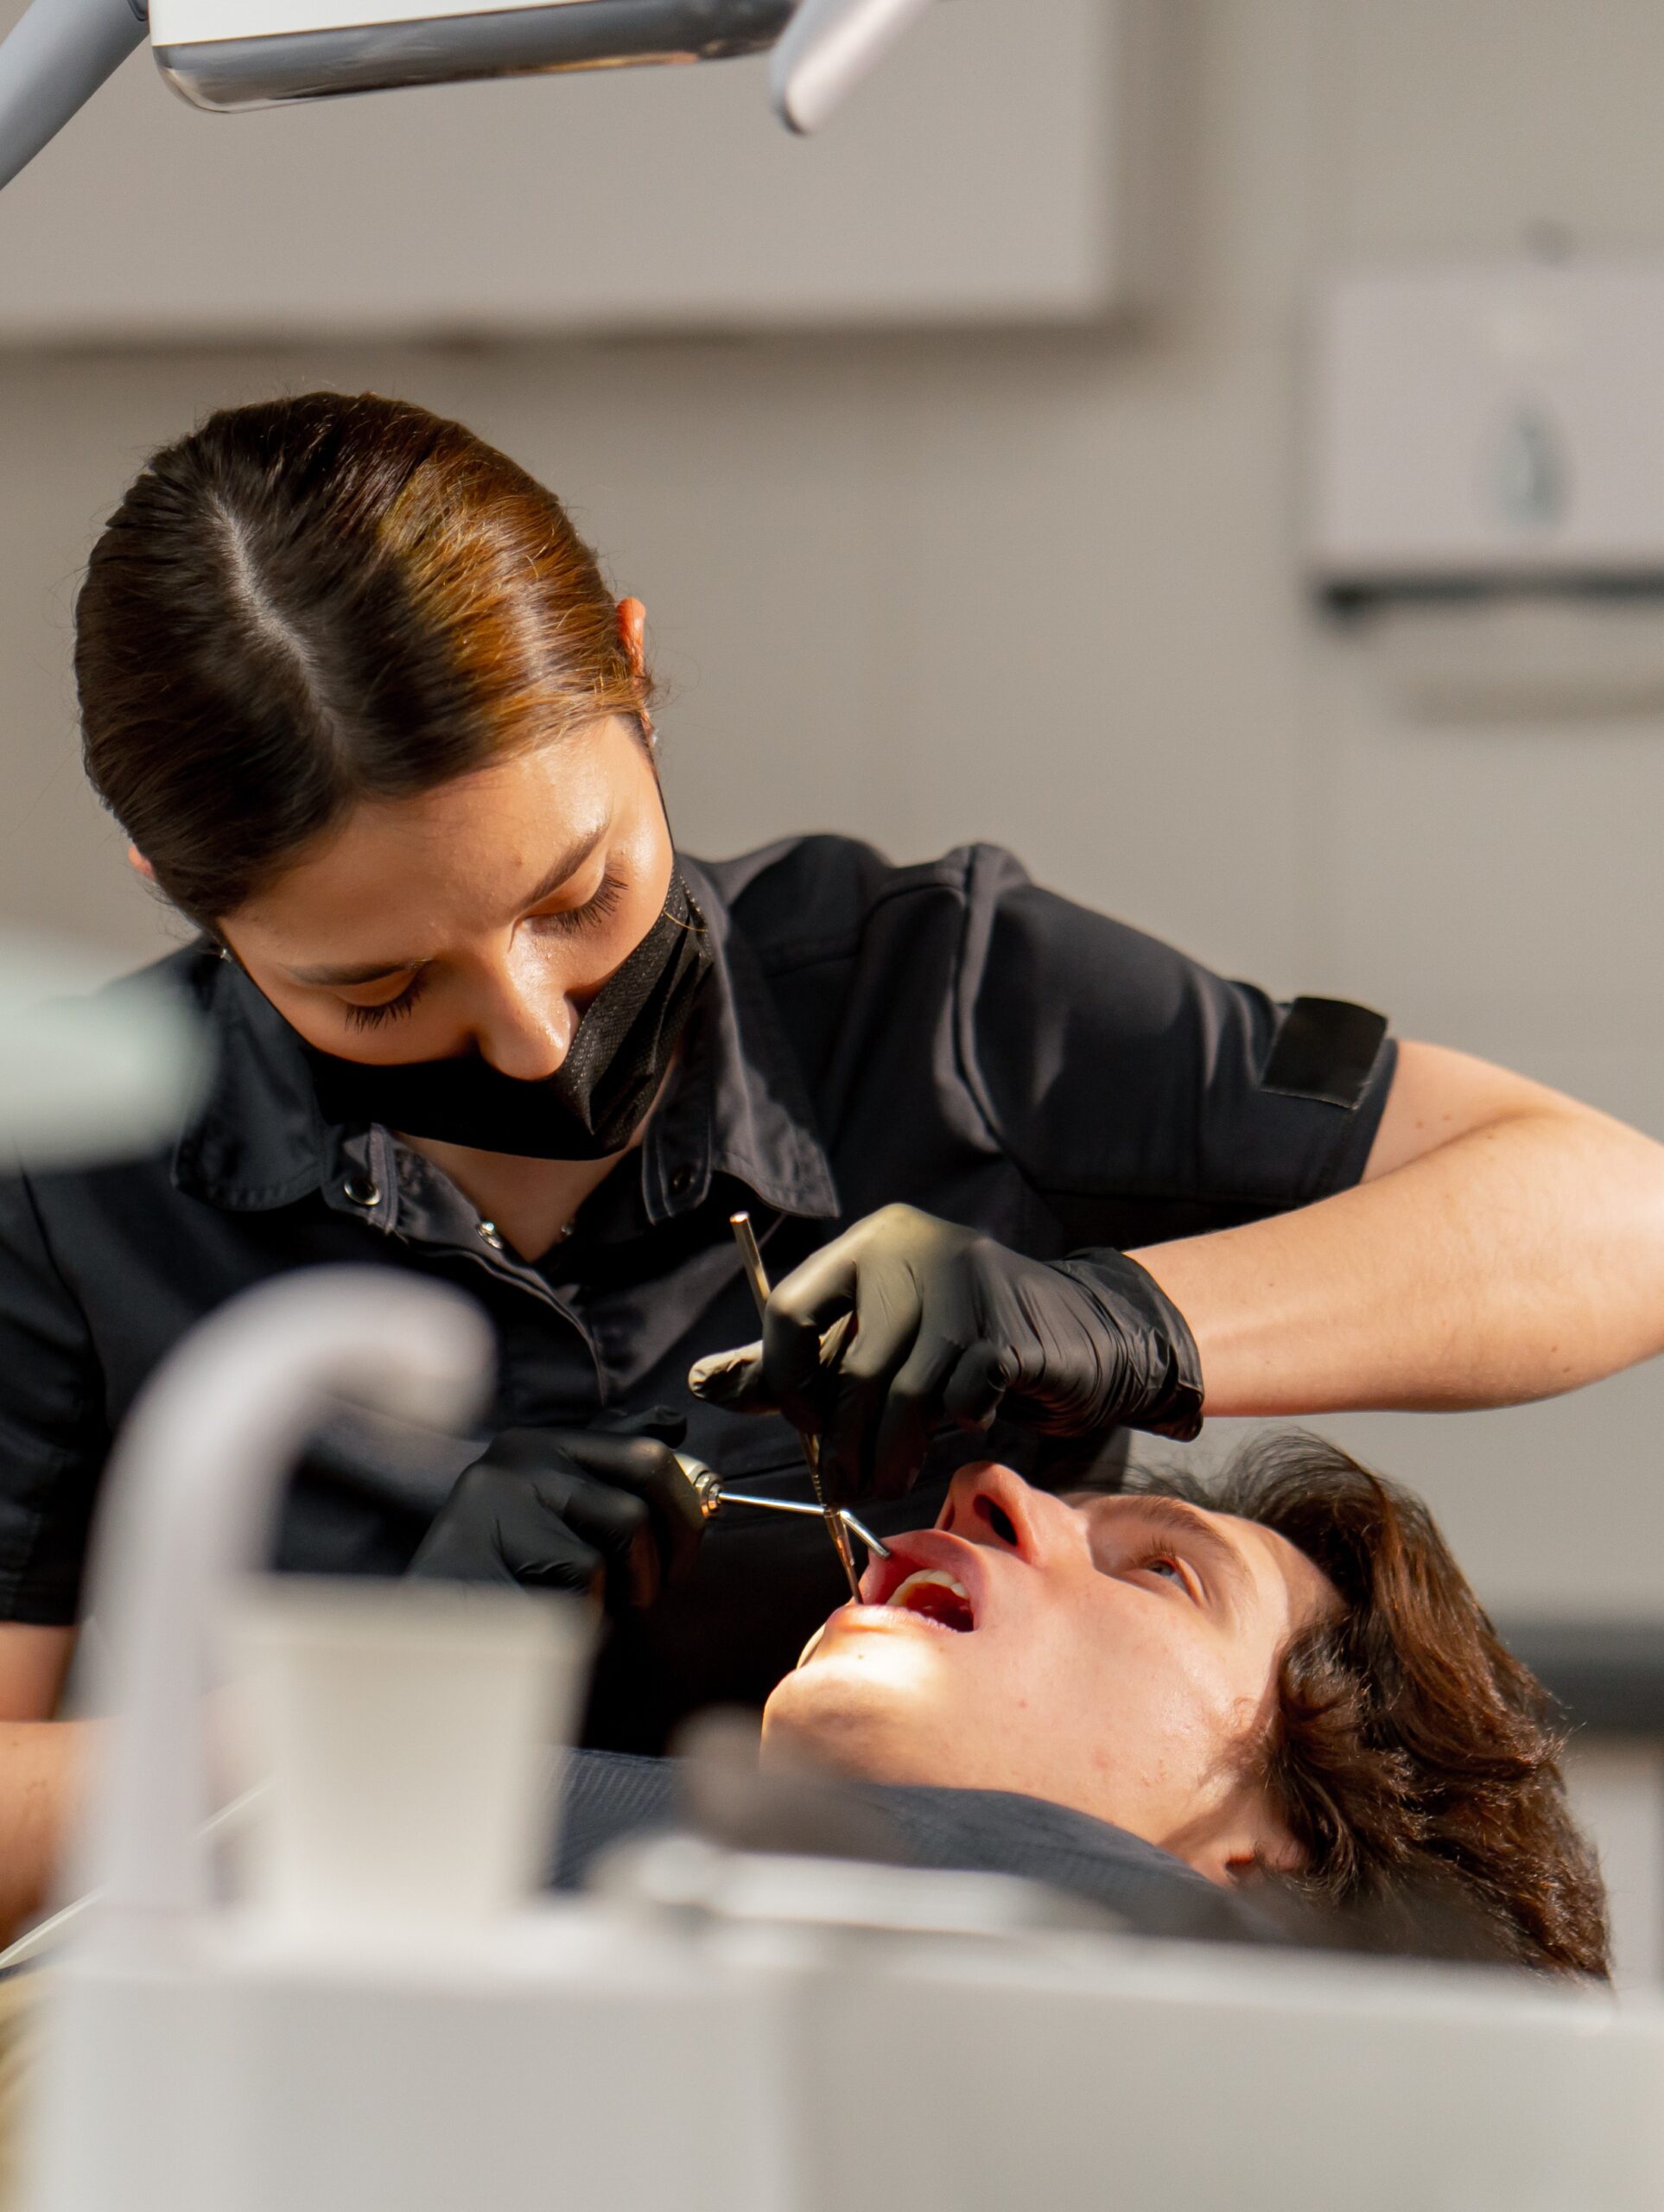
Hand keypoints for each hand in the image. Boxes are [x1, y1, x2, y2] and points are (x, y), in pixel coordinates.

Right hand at [407, 1409, 706, 1609]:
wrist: (429, 1647)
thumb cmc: (509, 1589)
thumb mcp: (564, 1523)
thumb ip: (612, 1474)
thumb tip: (676, 1422)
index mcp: (540, 1445)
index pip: (648, 1453)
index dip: (685, 1508)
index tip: (678, 1558)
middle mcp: (518, 1455)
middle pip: (647, 1480)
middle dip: (668, 1546)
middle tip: (644, 1594)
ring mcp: (501, 1492)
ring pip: (623, 1530)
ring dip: (623, 1589)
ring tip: (583, 1606)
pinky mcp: (487, 1539)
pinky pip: (583, 1577)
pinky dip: (582, 1612)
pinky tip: (542, 1617)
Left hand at [689, 1205, 1201, 1500]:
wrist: (1076, 1327)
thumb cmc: (955, 1337)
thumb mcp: (872, 1337)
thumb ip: (794, 1361)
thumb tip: (705, 1384)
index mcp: (869, 1245)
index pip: (792, 1310)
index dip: (782, 1379)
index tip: (802, 1424)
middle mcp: (915, 1251)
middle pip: (853, 1366)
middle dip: (842, 1443)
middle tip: (841, 1489)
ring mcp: (970, 1287)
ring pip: (908, 1391)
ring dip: (891, 1454)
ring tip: (884, 1484)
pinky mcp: (1014, 1330)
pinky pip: (965, 1396)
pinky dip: (956, 1424)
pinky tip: (961, 1426)